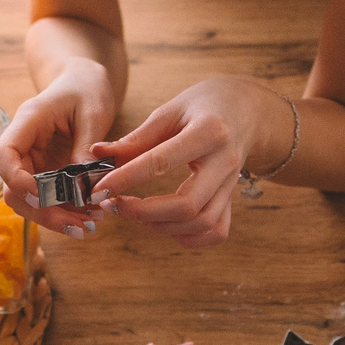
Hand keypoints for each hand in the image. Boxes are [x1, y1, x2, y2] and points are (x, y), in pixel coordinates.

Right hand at [0, 59, 117, 236]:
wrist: (83, 82)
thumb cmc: (86, 88)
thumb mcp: (93, 111)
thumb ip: (87, 146)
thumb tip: (84, 185)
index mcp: (27, 121)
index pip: (2, 155)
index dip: (17, 180)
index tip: (43, 196)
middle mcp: (22, 145)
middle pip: (12, 188)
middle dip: (43, 211)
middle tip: (80, 227)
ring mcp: (31, 161)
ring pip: (28, 200)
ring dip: (54, 217)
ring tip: (89, 226)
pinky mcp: (43, 172)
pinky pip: (46, 198)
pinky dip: (65, 211)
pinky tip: (88, 217)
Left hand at [86, 77, 285, 248]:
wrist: (247, 111)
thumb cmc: (203, 106)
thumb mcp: (170, 110)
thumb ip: (137, 137)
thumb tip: (97, 154)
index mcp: (209, 132)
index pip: (162, 163)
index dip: (126, 179)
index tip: (99, 188)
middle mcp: (225, 162)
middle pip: (187, 205)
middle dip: (143, 212)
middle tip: (113, 204)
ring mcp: (232, 185)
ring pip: (201, 223)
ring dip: (160, 227)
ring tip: (133, 211)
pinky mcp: (232, 200)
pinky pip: (215, 232)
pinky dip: (187, 237)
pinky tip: (163, 224)